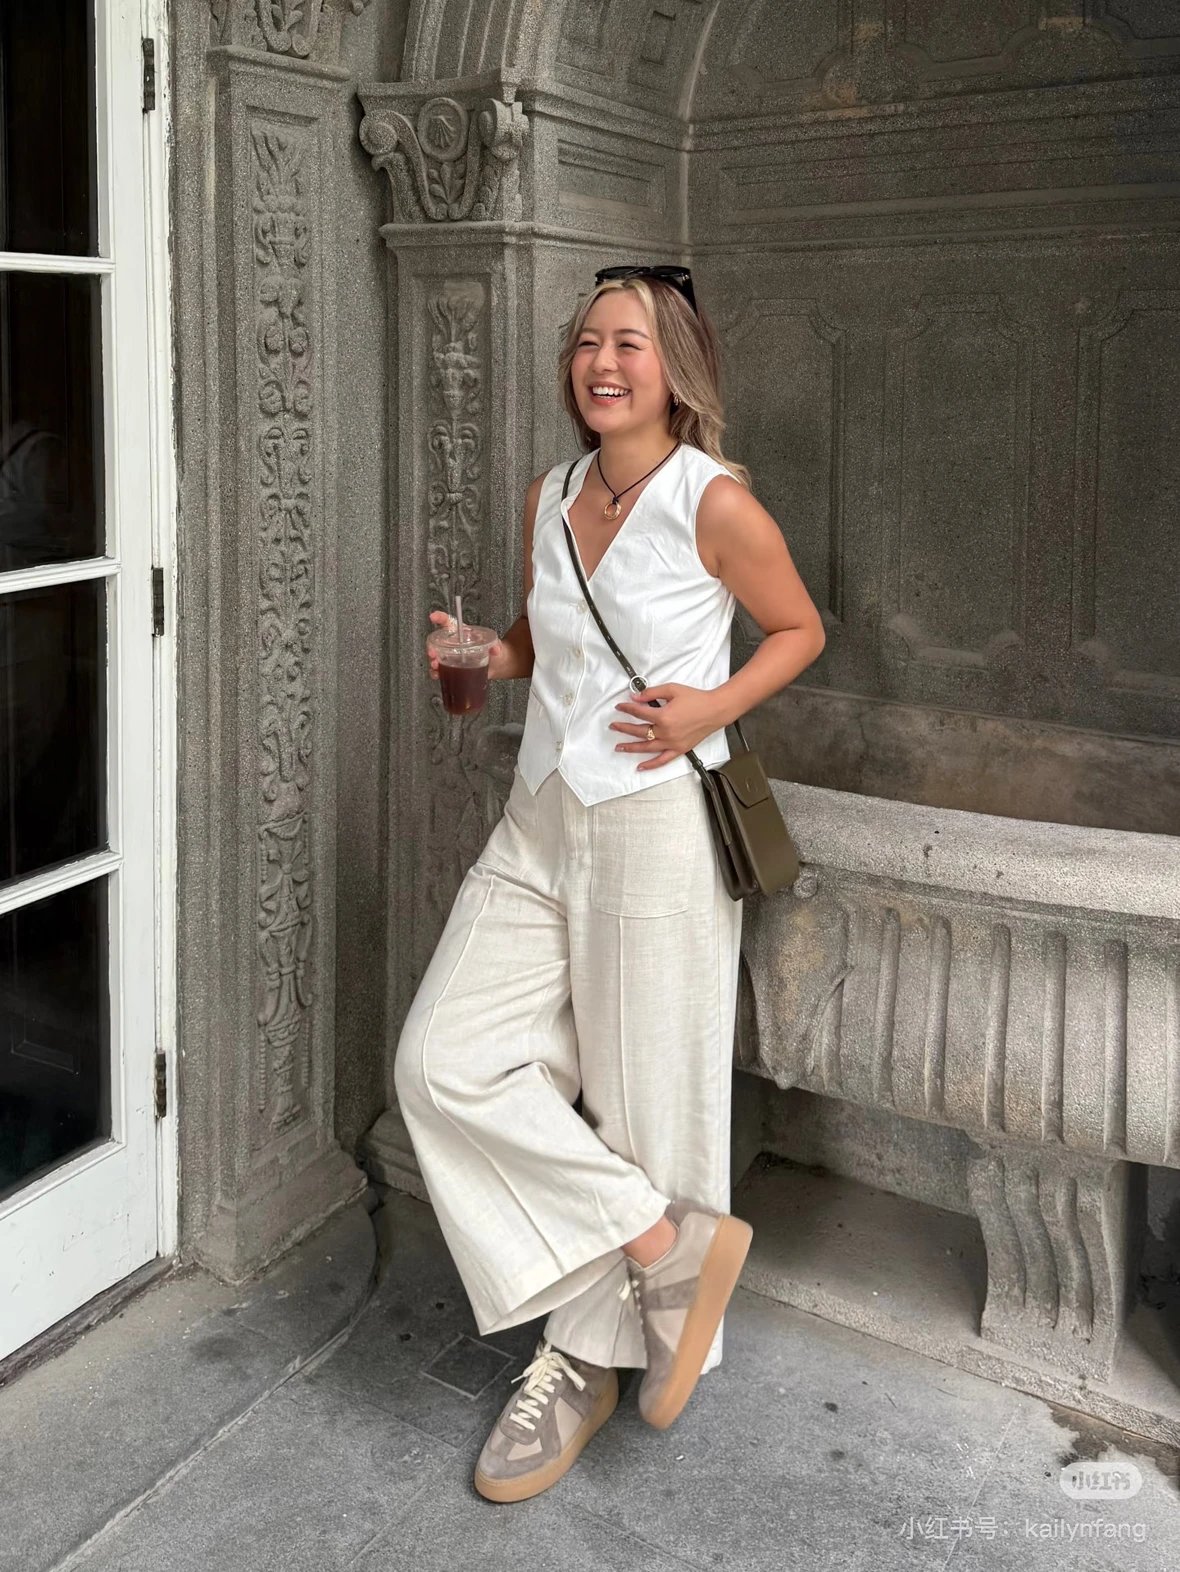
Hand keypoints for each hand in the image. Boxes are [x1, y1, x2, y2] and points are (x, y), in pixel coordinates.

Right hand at [426, 611, 505, 679]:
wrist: (495, 664)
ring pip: (435, 658)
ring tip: (435, 666)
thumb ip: (495, 644)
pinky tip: (437, 675)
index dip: (440, 618)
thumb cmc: (490, 649)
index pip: (448, 622)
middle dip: (431, 647)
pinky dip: (436, 673)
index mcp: (460, 633)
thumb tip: (496, 649)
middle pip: (436, 643)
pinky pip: (440, 671)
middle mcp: (452, 644)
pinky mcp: (451, 669)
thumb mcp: (494, 643)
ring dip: (432, 662)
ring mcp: (450, 657)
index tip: (433, 616)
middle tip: (432, 653)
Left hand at [609, 684, 726, 770]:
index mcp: (663, 716)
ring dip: (631, 747)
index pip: (638, 713)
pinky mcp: (679, 749)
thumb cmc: (696, 699)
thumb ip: (651, 693)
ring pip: (646, 747)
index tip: (619, 707)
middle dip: (624, 728)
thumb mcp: (672, 689)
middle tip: (614, 726)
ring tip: (619, 747)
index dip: (627, 709)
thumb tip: (635, 697)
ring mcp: (672, 743)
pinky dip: (651, 765)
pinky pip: (662, 760)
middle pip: (639, 731)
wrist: (715, 710)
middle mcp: (665, 732)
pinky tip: (640, 767)